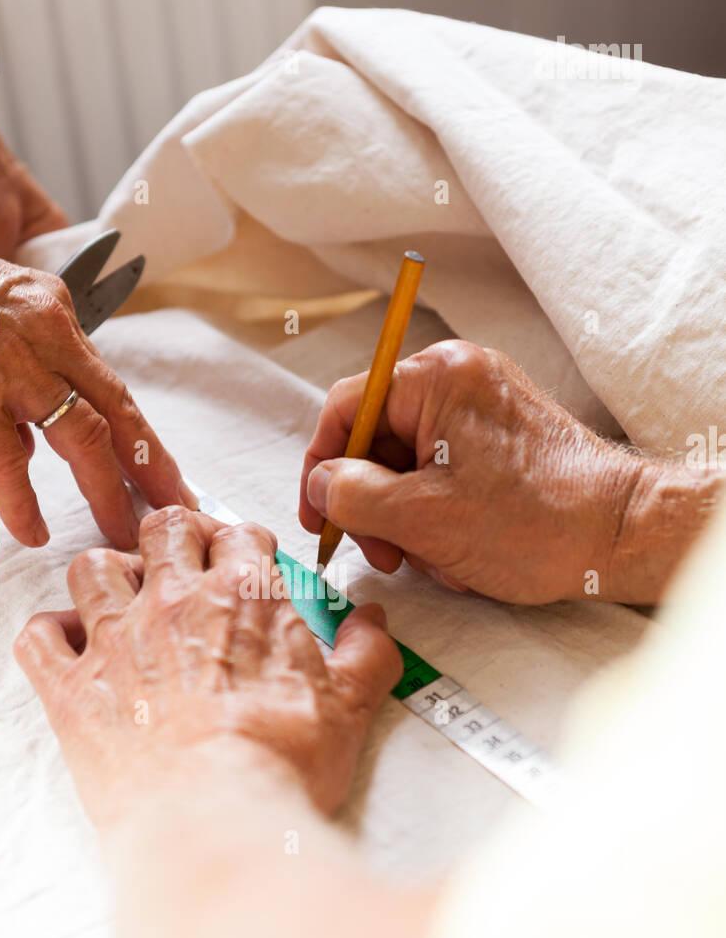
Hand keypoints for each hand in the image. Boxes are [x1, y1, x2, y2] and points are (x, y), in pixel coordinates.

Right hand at [0, 201, 191, 547]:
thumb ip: (14, 375)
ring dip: (107, 490)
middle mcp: (45, 335)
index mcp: (52, 313)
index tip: (162, 470)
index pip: (109, 385)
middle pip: (116, 412)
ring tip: (121, 531)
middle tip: (173, 506)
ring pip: (83, 437)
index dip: (140, 435)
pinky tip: (33, 531)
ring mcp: (11, 365)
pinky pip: (10, 461)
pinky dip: (24, 504)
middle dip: (150, 467)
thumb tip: (24, 438)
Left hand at [14, 508, 401, 824]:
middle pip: (162, 528)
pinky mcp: (71, 690)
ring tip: (124, 602)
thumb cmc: (281, 768)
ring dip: (107, 577)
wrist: (214, 823)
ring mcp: (115, 641)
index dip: (244, 545)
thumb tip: (371, 621)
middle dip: (174, 537)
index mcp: (244, 595)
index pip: (239, 533)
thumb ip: (367, 652)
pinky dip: (49, 635)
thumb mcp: (351, 707)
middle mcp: (173, 601)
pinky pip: (37, 638)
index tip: (247, 568)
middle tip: (184, 568)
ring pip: (92, 568)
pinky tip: (70, 648)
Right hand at [300, 340, 656, 604]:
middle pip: (379, 440)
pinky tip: (461, 552)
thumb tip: (321, 484)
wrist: (620, 536)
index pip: (347, 407)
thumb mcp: (420, 516)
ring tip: (438, 559)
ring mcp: (484, 408)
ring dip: (411, 521)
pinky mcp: (502, 440)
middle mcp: (461, 380)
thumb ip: (352, 495)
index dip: (321, 467)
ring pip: (411, 465)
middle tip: (384, 553)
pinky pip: (446, 473)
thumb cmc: (537, 522)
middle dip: (375, 505)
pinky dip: (441, 516)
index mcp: (437, 378)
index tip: (317, 515)